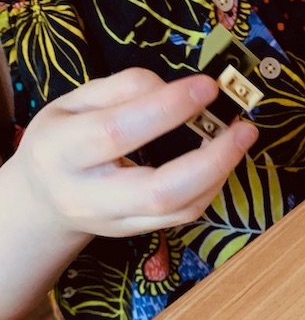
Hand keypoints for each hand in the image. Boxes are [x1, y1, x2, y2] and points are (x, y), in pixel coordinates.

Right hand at [12, 68, 258, 238]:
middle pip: (159, 190)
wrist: (45, 201)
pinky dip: (211, 186)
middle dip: (210, 159)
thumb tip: (172, 87)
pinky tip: (222, 160)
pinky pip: (185, 215)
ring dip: (219, 173)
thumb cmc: (62, 141)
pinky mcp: (140, 232)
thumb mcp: (73, 102)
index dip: (166, 108)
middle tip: (243, 128)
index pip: (117, 131)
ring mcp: (117, 222)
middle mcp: (89, 197)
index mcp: (61, 153)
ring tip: (239, 138)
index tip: (207, 86)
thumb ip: (121, 89)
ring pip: (180, 209)